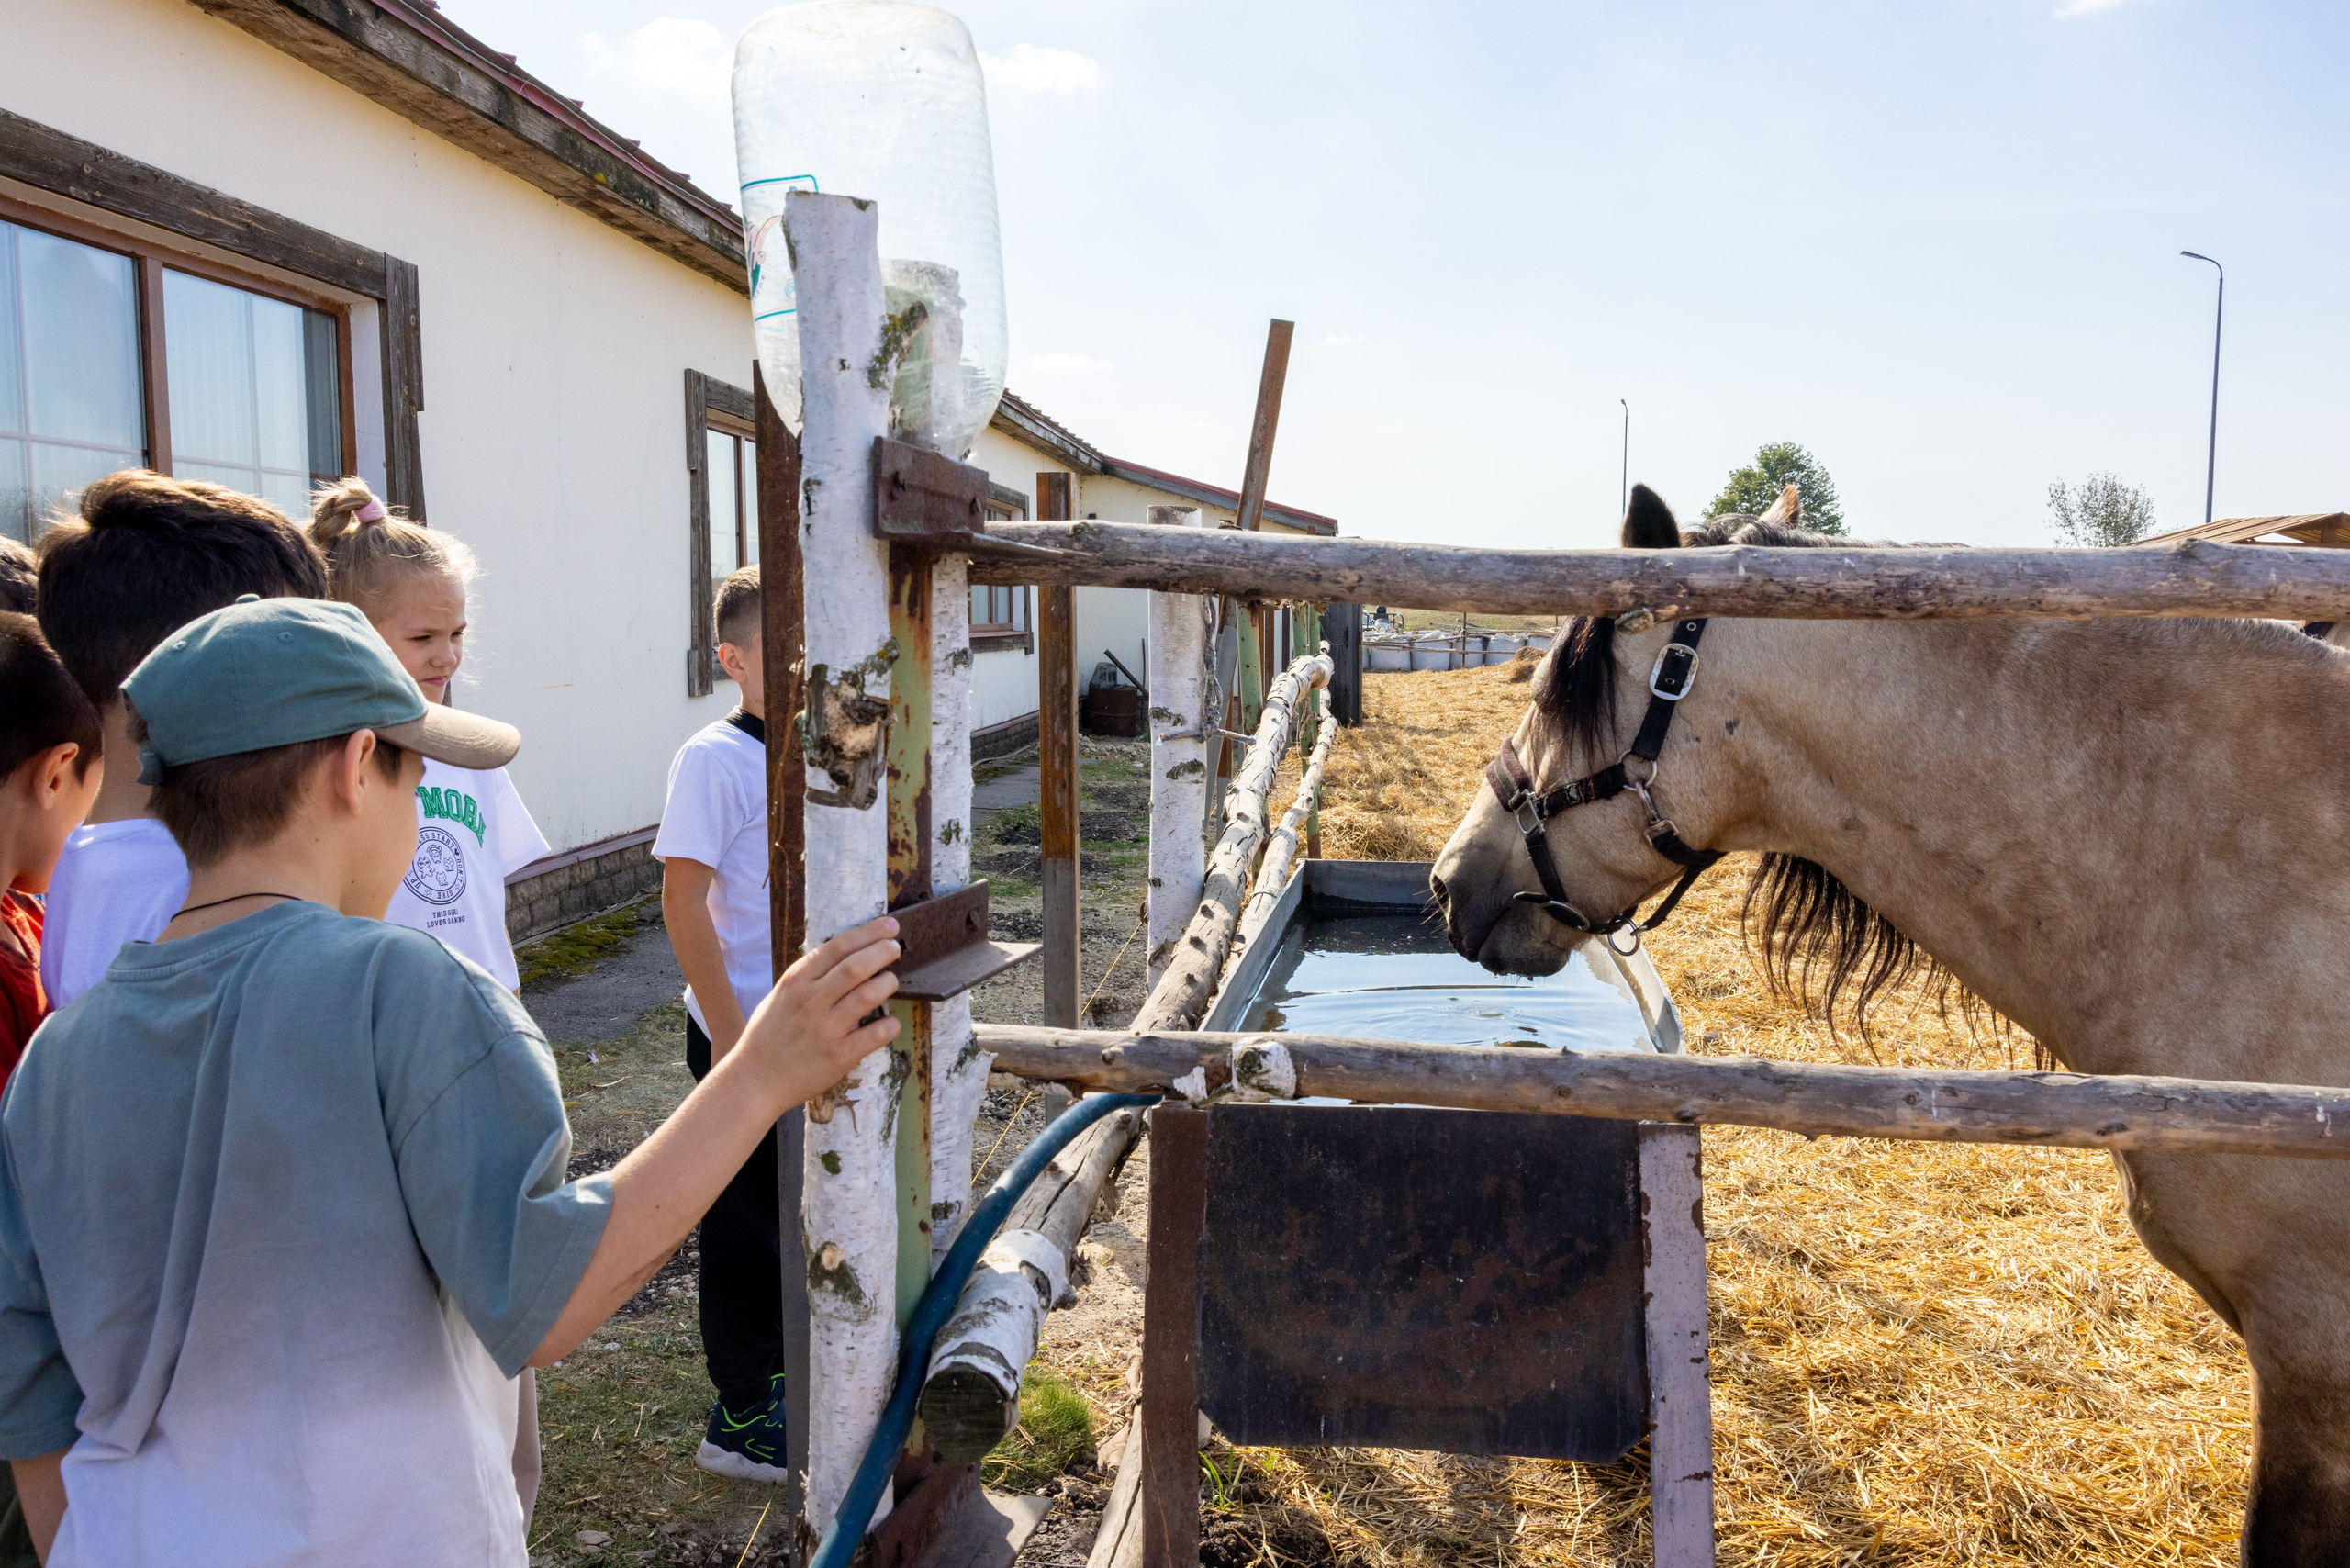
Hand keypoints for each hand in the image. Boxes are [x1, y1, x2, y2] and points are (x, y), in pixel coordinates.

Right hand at [728, 917, 902, 1106]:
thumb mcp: (781, 995)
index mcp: (796, 981)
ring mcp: (826, 1029)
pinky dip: (890, 1025)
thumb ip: (810, 976)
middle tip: (895, 949)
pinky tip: (890, 1022)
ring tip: (891, 981)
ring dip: (887, 983)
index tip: (889, 926)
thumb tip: (845, 954)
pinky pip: (875, 1034)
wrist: (754, 1080)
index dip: (869, 932)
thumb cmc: (770, 1035)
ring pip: (868, 995)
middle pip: (856, 966)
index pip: (838, 946)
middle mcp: (811, 1001)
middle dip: (882, 952)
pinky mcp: (839, 1056)